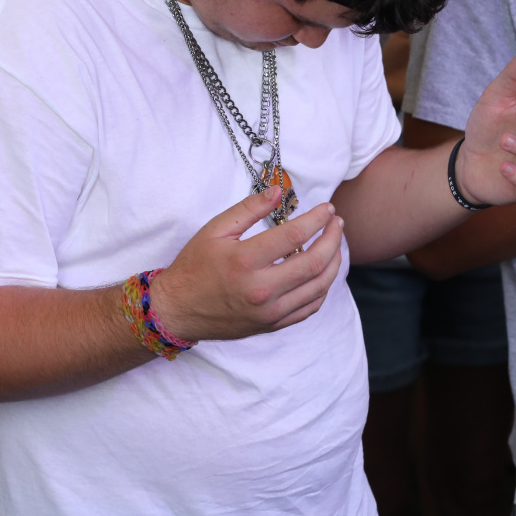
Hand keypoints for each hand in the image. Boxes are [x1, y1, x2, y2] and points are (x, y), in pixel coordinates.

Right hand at [149, 186, 344, 342]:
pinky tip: (323, 272)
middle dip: (333, 239)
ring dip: (334, 263)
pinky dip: (323, 288)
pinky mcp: (273, 324)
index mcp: (245, 261)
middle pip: (314, 262)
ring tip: (336, 244)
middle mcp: (262, 289)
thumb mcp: (215, 229)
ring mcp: (270, 311)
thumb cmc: (194, 266)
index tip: (327, 208)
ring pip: (318, 287)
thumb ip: (249, 209)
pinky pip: (310, 308)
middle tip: (337, 223)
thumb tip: (279, 192)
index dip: (317, 219)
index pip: (295, 235)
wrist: (178, 309)